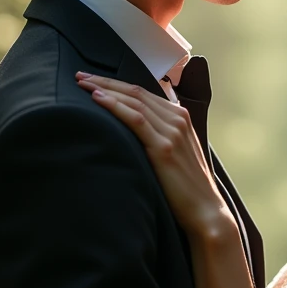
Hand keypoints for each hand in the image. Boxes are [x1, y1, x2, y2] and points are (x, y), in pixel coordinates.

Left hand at [75, 73, 230, 237]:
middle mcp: (178, 119)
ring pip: (133, 101)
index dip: (115, 84)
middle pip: (135, 92)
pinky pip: (136, 119)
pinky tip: (98, 99)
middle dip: (105, 81)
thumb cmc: (187, 187)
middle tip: (80, 76)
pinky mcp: (164, 147)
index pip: (143, 92)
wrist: (206, 211)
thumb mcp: (176, 153)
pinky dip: (115, 106)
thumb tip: (133, 133)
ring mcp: (172, 132)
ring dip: (105, 89)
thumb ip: (160, 136)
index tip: (92, 80)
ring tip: (82, 84)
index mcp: (181, 117)